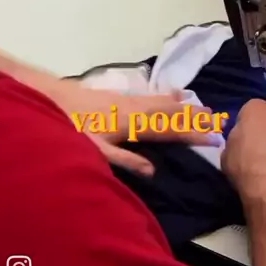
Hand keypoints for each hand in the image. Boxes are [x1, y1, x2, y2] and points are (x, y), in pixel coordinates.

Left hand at [52, 79, 220, 175]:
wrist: (45, 98)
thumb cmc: (68, 129)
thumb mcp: (95, 152)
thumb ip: (125, 160)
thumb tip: (154, 172)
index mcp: (133, 125)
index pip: (170, 130)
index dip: (194, 134)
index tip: (216, 138)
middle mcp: (135, 109)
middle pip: (172, 112)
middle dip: (196, 117)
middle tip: (220, 121)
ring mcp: (127, 100)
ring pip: (164, 102)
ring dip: (186, 106)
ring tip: (206, 108)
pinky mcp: (119, 96)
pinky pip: (153, 96)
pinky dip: (169, 96)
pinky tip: (173, 93)